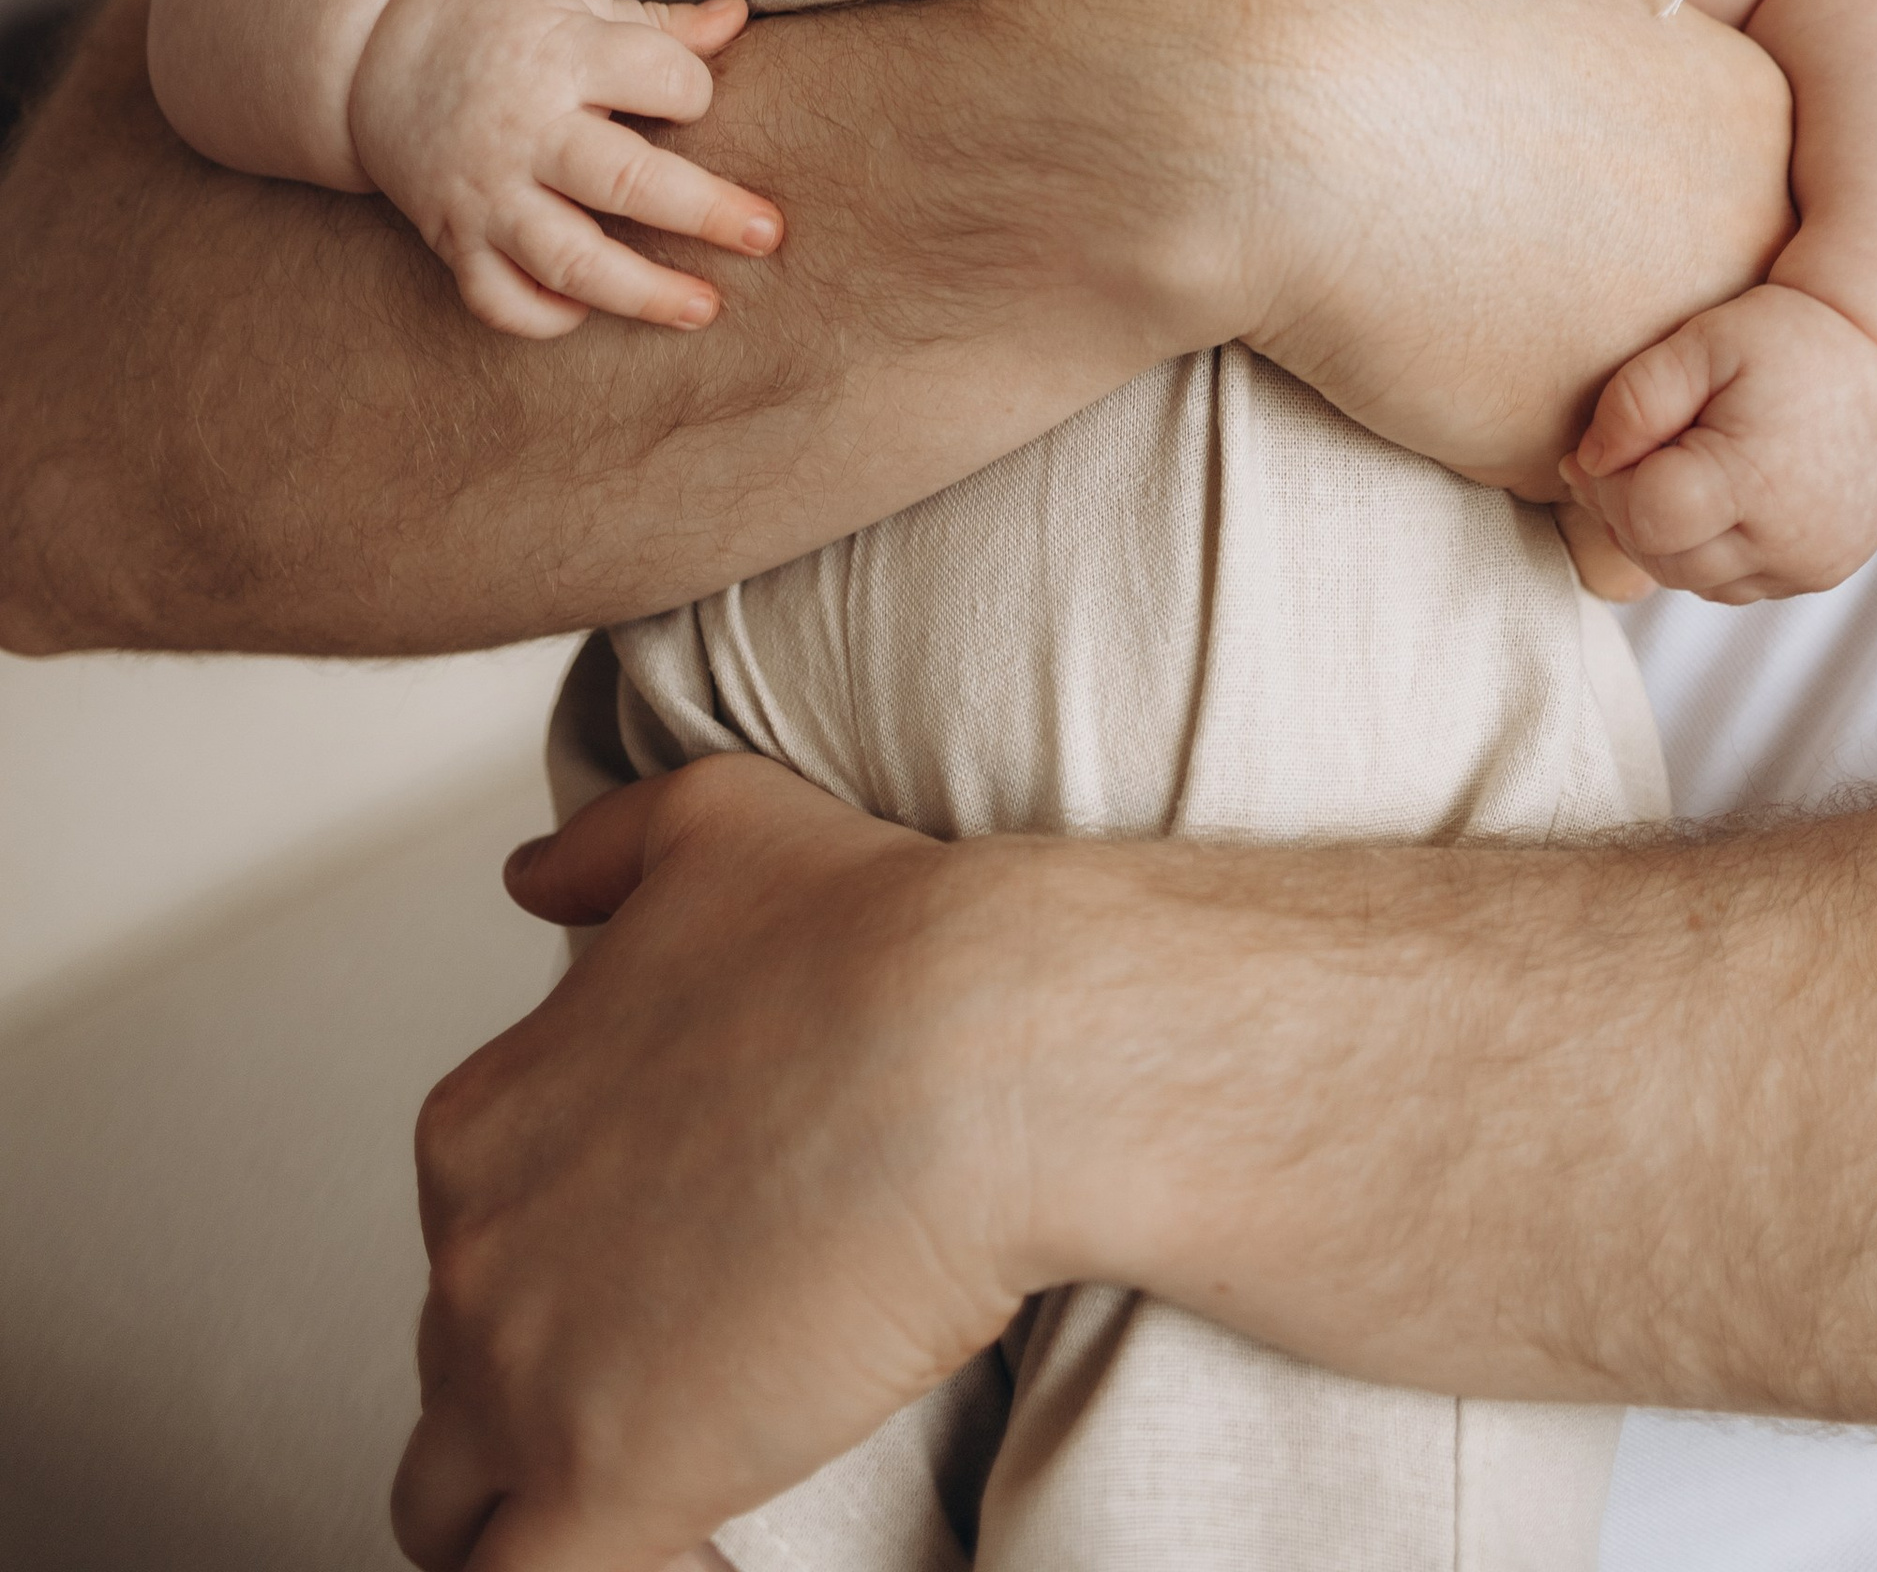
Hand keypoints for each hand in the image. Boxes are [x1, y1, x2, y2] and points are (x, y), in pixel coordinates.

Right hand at [349, 0, 781, 338]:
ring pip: (568, 259)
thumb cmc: (492, 19)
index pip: (659, 80)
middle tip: (767, 235)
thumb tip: (740, 18)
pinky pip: (499, 300)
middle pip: (625, 181)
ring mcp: (486, 193)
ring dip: (642, 291)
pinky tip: (589, 312)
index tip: (694, 101)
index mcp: (561, 58)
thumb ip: (656, 23)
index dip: (692, 92)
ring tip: (704, 308)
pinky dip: (545, 316)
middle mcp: (524, 131)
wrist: (372, 49)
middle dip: (705, 212)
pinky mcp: (453, 239)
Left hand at [396, 763, 1030, 1570]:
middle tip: (677, 1372)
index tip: (659, 1270)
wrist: (977, 1047)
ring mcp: (520, 1382)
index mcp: (482, 1122)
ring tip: (657, 1482)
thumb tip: (527, 876)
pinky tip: (677, 1546)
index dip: (562, 1266)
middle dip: (550, 1383)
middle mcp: (472, 1254)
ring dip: (534, 1504)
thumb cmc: (873, 935)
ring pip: (455, 1507)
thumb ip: (598, 849)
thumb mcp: (711, 822)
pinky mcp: (602, 1486)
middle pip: (457, 1374)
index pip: (471, 1238)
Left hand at [1563, 281, 1876, 604]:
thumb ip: (1635, 400)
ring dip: (1667, 539)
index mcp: (1755, 481)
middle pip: (1664, 560)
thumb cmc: (1789, 337)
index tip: (1601, 449)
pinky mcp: (1823, 572)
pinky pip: (1738, 584)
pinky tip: (1715, 497)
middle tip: (1625, 458)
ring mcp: (1811, 565)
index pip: (1644, 519)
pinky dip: (1711, 552)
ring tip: (1671, 472)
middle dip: (1628, 513)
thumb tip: (1587, 464)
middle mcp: (1789, 541)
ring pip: (1697, 581)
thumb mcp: (1703, 342)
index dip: (1606, 487)